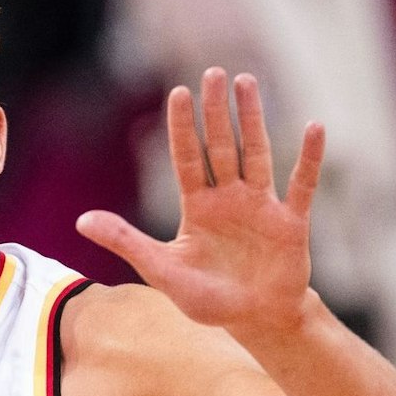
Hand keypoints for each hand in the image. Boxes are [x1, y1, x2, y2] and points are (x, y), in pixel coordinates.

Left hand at [76, 68, 325, 342]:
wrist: (255, 322)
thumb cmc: (209, 298)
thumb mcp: (162, 271)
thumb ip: (126, 241)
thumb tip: (80, 221)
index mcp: (198, 207)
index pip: (187, 158)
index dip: (183, 127)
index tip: (179, 92)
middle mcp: (230, 198)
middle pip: (222, 146)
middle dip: (216, 111)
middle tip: (213, 73)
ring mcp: (262, 206)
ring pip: (257, 154)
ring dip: (253, 119)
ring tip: (247, 82)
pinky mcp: (291, 223)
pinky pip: (301, 186)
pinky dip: (309, 159)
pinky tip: (314, 128)